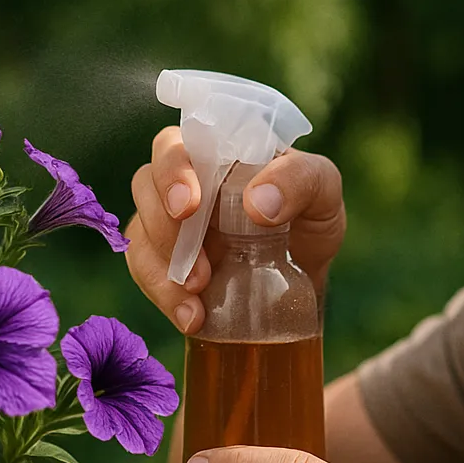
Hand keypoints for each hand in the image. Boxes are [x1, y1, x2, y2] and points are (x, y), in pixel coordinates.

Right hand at [125, 126, 345, 333]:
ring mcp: (170, 220)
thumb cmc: (311, 218)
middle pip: (146, 184)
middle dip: (163, 226)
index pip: (175, 144)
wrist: (305, 277)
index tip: (189, 208)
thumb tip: (257, 203)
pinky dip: (162, 295)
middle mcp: (186, 179)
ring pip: (139, 231)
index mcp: (216, 151)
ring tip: (197, 296)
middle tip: (197, 267)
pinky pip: (144, 271)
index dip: (172, 171)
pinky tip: (191, 318)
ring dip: (161, 268)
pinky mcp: (165, 259)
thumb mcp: (324, 192)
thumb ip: (301, 181)